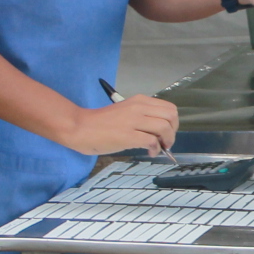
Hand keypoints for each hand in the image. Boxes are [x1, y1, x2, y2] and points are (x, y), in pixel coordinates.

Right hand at [60, 96, 177, 155]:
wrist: (80, 127)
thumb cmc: (100, 123)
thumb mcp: (125, 112)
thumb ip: (142, 117)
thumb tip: (159, 132)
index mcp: (139, 101)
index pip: (169, 108)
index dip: (173, 123)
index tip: (166, 133)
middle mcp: (138, 108)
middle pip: (171, 117)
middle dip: (173, 132)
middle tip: (165, 142)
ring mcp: (133, 121)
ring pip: (164, 128)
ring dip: (166, 141)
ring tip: (158, 148)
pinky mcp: (128, 135)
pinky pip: (152, 141)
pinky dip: (155, 149)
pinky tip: (149, 152)